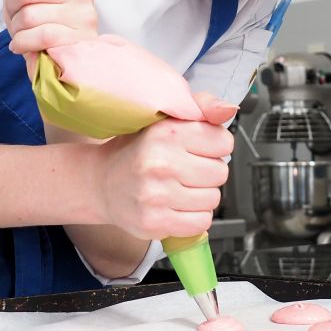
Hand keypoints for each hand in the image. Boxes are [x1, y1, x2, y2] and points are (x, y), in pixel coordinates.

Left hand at [0, 0, 97, 71]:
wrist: (57, 57)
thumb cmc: (39, 16)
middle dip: (10, 5)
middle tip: (18, 13)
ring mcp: (83, 13)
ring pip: (28, 14)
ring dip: (16, 27)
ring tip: (25, 30)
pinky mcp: (80, 38)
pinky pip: (38, 35)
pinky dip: (23, 43)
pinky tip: (24, 44)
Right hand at [91, 92, 237, 238]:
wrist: (101, 183)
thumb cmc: (136, 151)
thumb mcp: (165, 119)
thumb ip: (201, 107)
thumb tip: (229, 109)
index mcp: (166, 133)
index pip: (223, 141)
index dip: (214, 146)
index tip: (198, 149)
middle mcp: (160, 162)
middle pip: (220, 173)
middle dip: (207, 173)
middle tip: (185, 171)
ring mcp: (156, 195)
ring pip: (212, 200)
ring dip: (201, 197)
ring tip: (178, 189)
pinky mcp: (154, 221)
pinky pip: (200, 223)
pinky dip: (193, 218)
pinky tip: (176, 207)